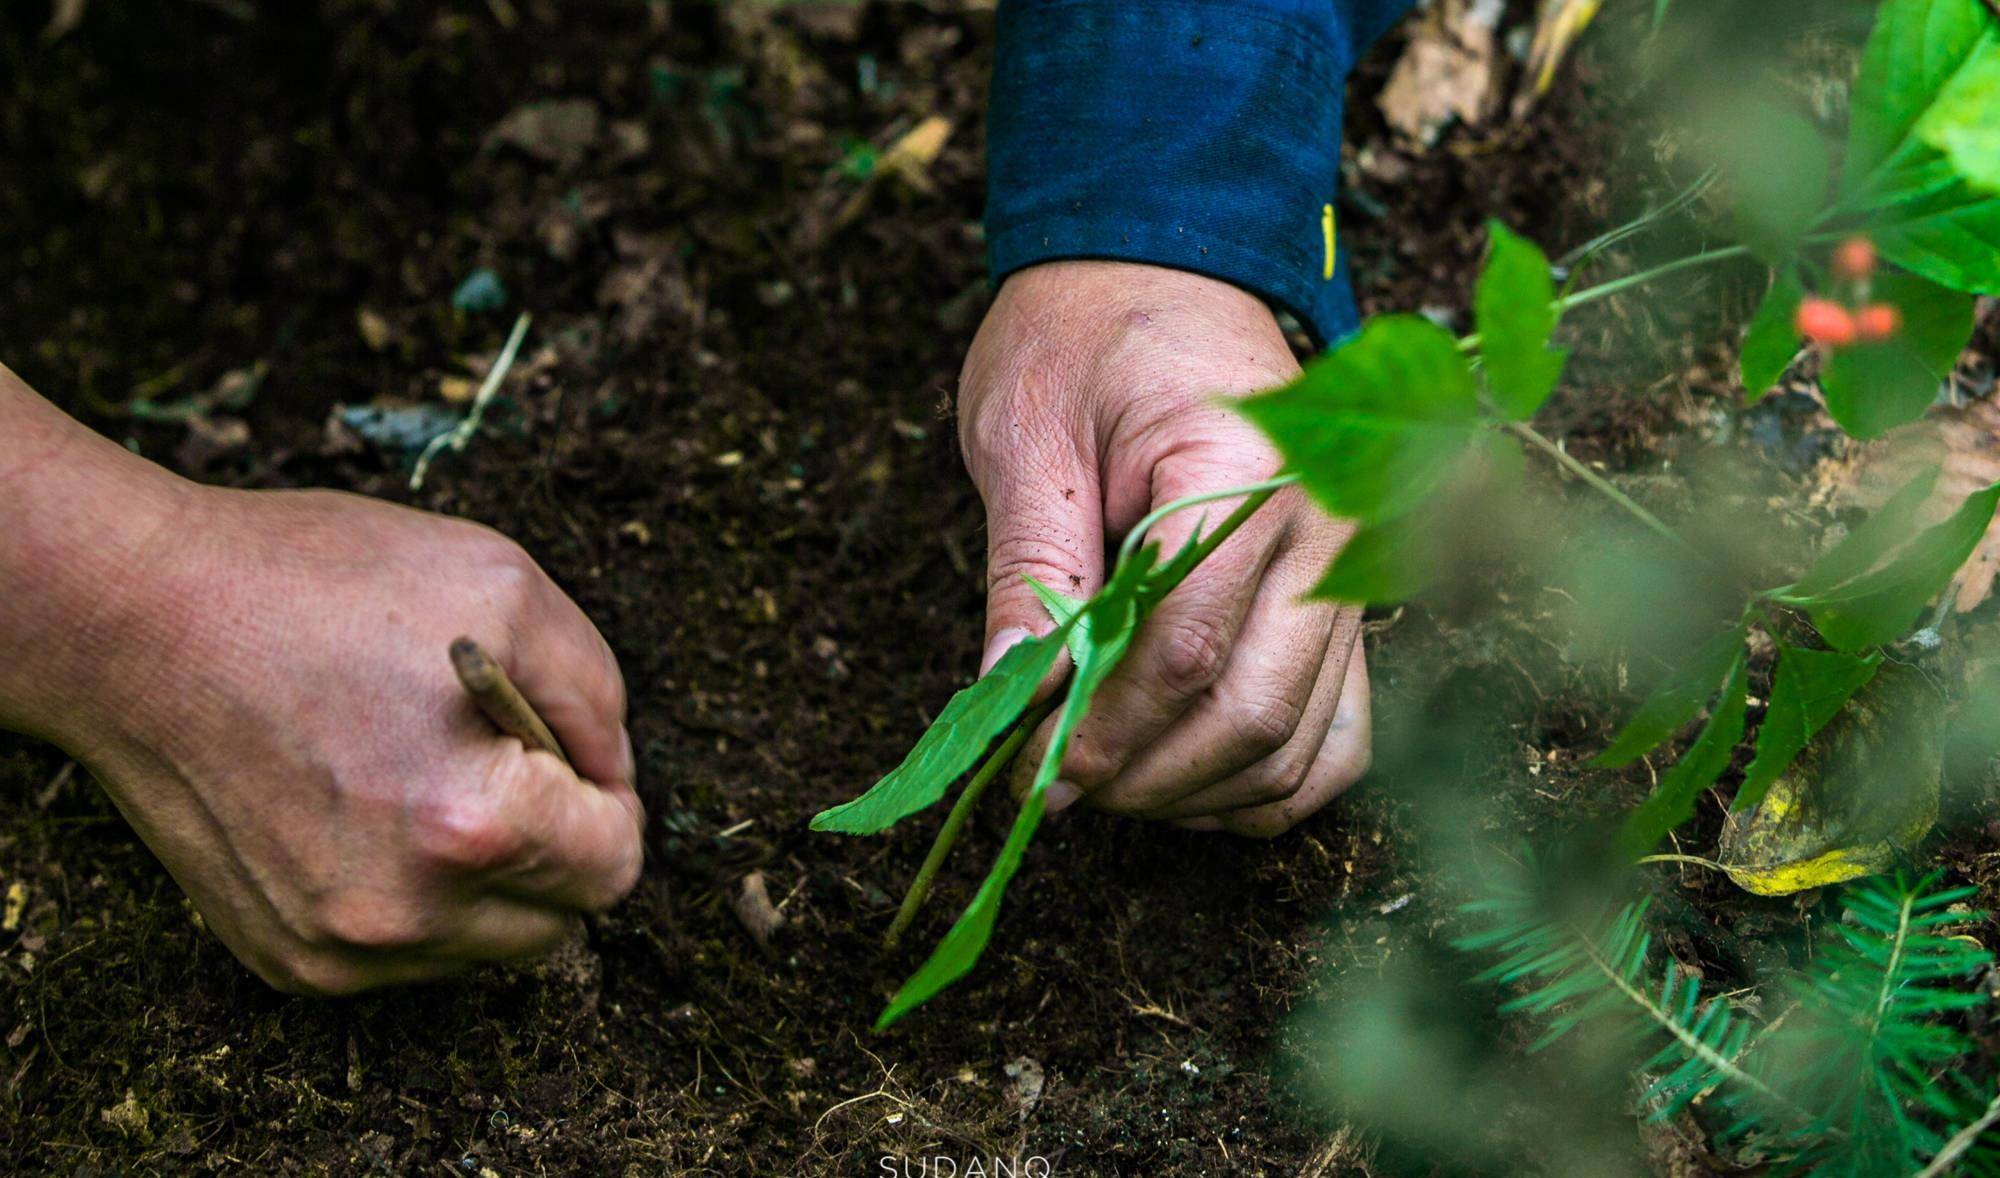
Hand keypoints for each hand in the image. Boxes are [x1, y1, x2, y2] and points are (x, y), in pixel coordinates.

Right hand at [34, 483, 642, 994]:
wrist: (137, 619)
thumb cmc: (319, 586)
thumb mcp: (508, 591)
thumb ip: (596, 700)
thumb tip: (612, 780)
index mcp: (471, 826)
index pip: (612, 870)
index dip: (610, 805)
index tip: (570, 761)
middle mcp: (403, 912)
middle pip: (556, 924)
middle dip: (555, 849)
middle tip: (502, 763)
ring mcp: (334, 947)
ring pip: (481, 948)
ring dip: (486, 880)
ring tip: (425, 778)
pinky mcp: (283, 956)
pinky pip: (401, 955)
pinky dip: (413, 898)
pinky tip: (369, 811)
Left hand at [959, 261, 1369, 836]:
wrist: (1162, 272)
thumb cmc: (1086, 338)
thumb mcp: (1027, 436)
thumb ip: (1029, 574)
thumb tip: (1007, 702)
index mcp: (1246, 468)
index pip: (1182, 650)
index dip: (1100, 731)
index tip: (1029, 774)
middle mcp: (1326, 526)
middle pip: (1250, 714)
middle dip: (1142, 775)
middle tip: (1056, 788)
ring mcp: (1353, 569)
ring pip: (1296, 743)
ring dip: (1197, 794)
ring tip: (1105, 782)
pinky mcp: (1349, 602)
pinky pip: (1337, 735)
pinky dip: (1265, 783)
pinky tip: (1184, 779)